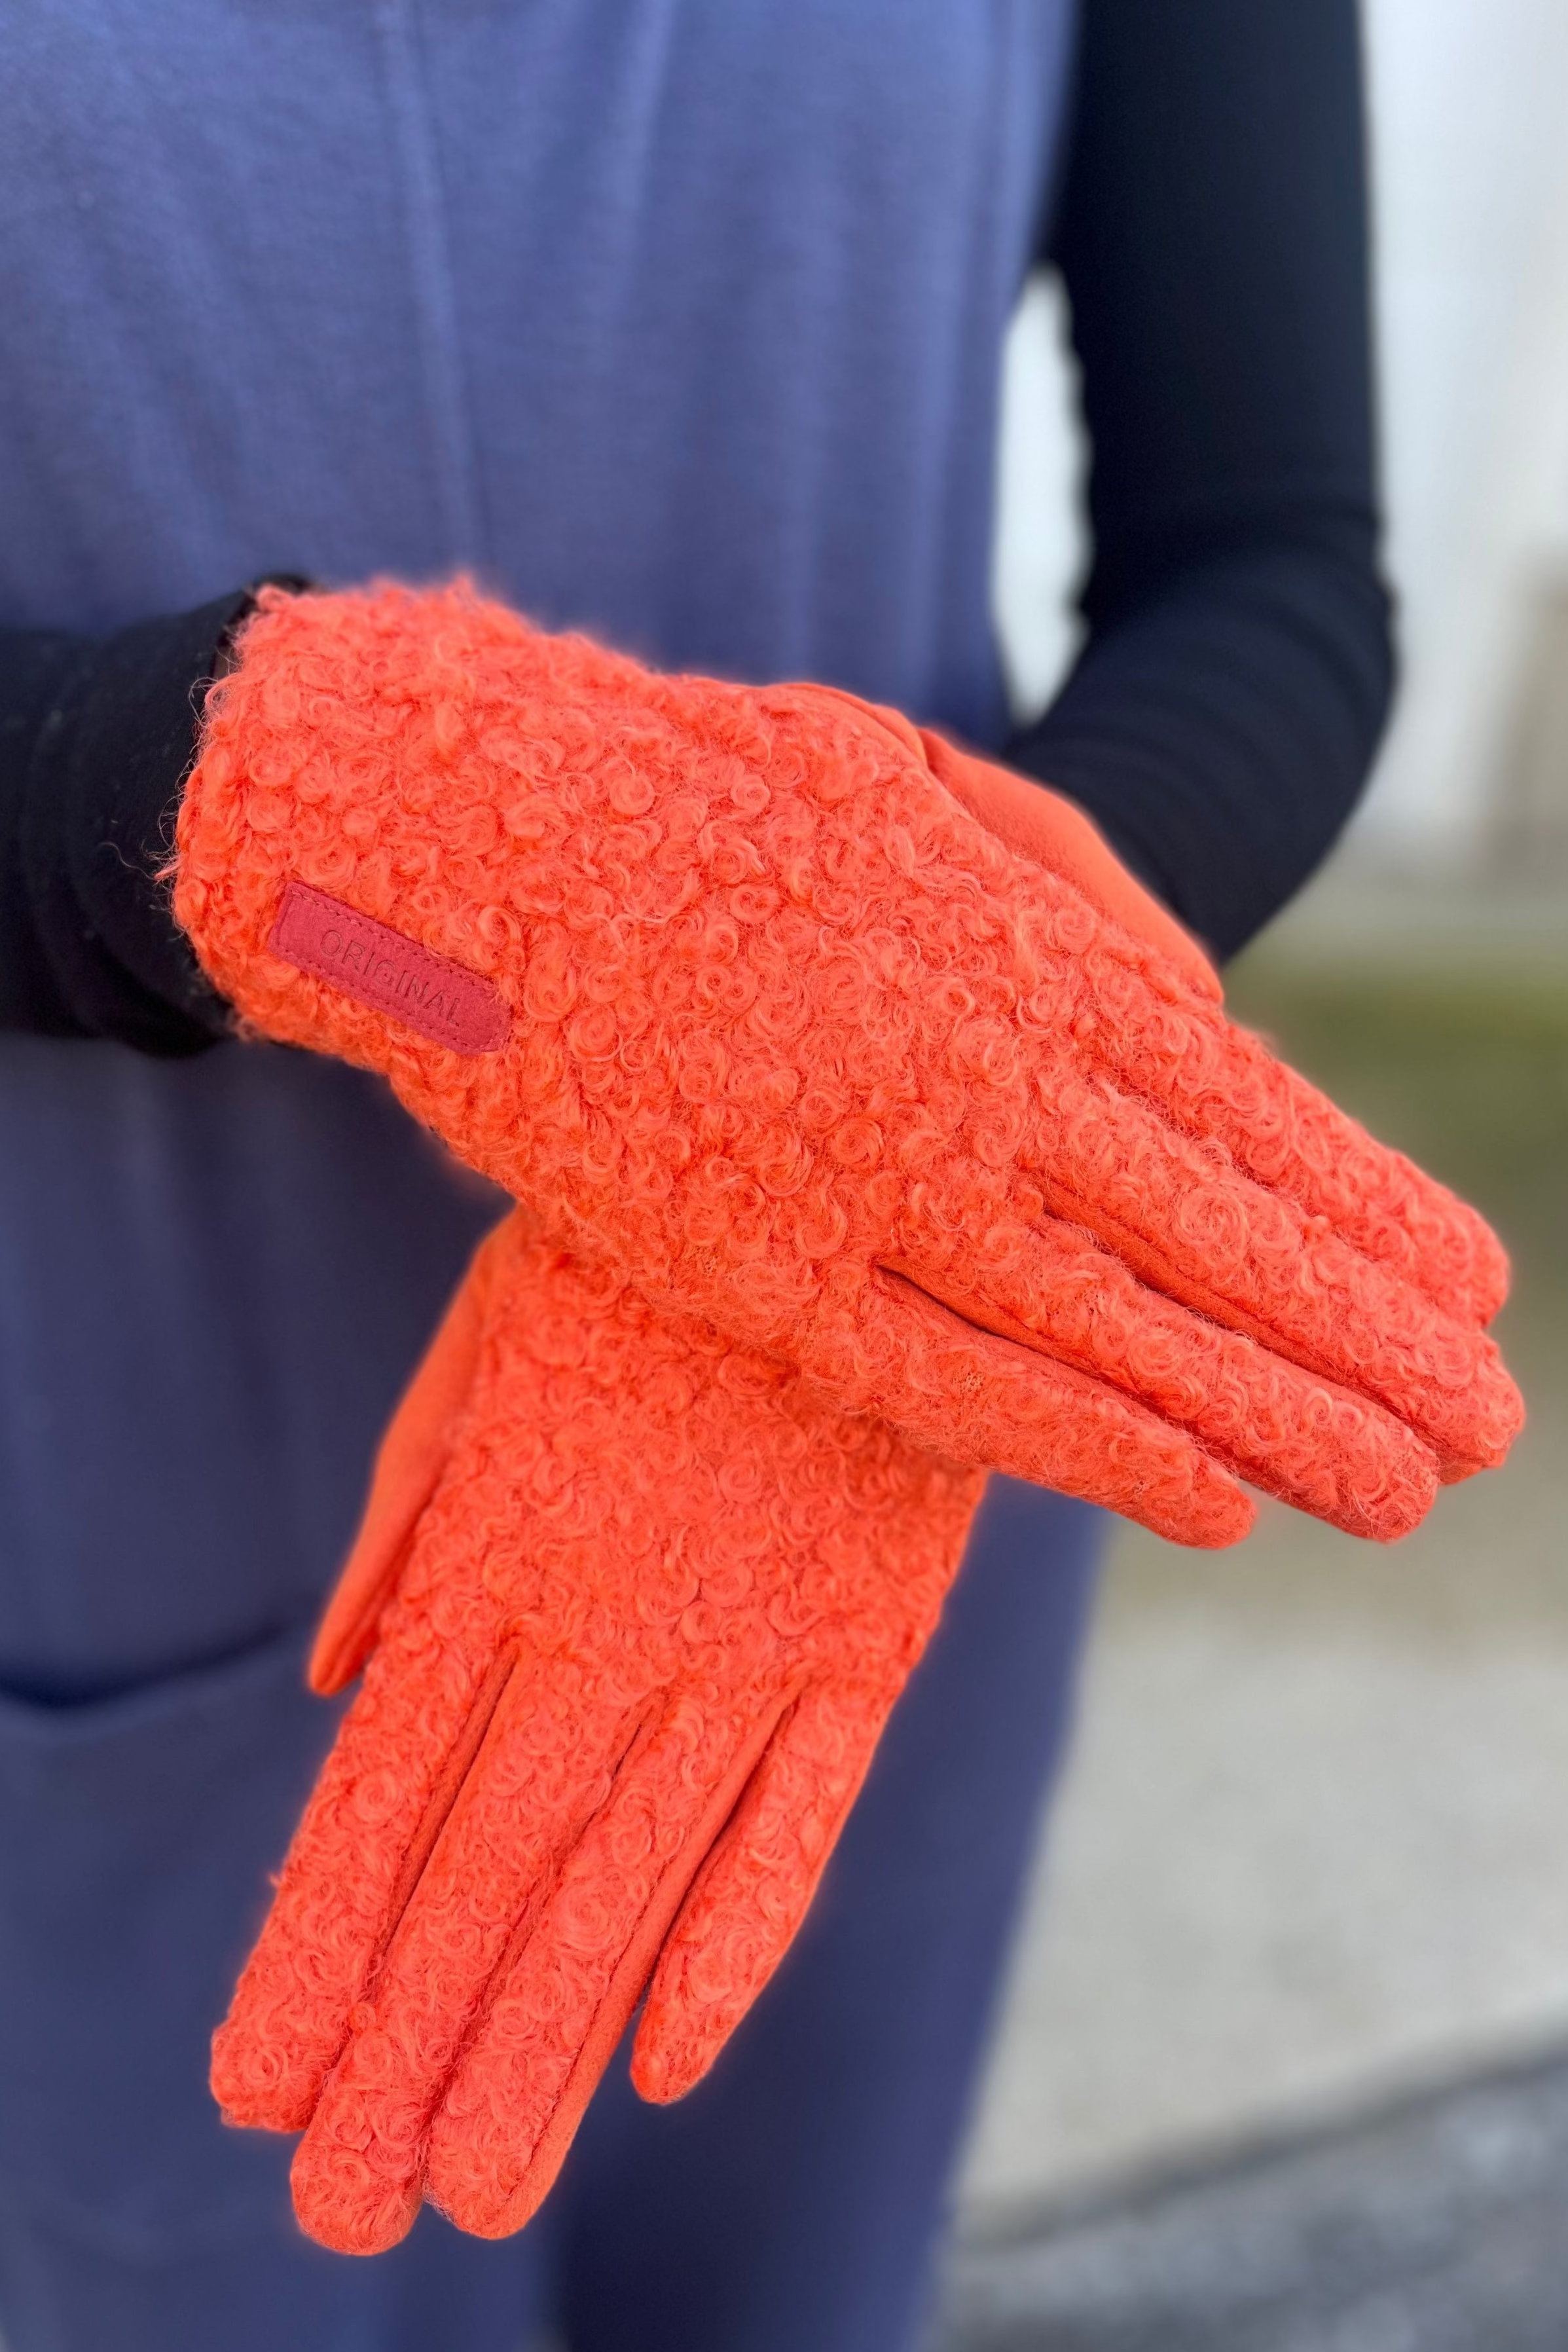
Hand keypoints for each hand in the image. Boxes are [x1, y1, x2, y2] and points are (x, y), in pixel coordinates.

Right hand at [174, 581, 1520, 1542]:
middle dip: (1354, 1343)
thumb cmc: (715, 794)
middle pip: (1209, 1245)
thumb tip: (1213, 1017)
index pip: (1243, 1116)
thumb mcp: (931, 787)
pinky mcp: (758, 1271)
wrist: (491, 829)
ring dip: (1263, 1419)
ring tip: (1389, 1491)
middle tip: (1481, 1432)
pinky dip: (1086, 1446)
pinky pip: (947, 1382)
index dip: (1363, 1210)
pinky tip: (1204, 1501)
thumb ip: (1078, 904)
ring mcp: (869, 1188)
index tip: (1471, 1288)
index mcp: (1024, 959)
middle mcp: (977, 1086)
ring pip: (1111, 1334)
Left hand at [210, 1212, 983, 2250]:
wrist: (849, 1147)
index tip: (268, 2084)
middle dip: (419, 2042)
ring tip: (480, 2182)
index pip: (392, 1791)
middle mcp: (619, 1613)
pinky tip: (665, 2063)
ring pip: (633, 1875)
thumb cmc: (640, 1254)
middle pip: (497, 1867)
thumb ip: (412, 1514)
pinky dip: (733, 1940)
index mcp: (508, 1540)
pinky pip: (798, 1815)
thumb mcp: (487, 1346)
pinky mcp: (872, 1633)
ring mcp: (754, 1632)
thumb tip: (341, 1686)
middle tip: (354, 2203)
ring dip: (552, 2039)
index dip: (327, 1943)